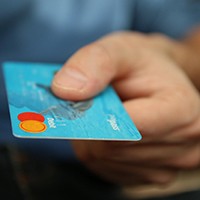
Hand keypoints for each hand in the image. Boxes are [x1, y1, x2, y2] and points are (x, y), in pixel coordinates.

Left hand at [51, 32, 199, 185]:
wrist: (157, 80)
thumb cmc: (142, 65)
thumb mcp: (122, 49)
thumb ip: (96, 63)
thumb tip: (65, 89)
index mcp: (182, 111)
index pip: (126, 126)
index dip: (93, 114)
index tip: (77, 100)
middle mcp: (182, 145)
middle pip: (110, 148)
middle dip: (90, 123)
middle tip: (92, 102)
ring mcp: (166, 167)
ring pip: (103, 160)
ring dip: (92, 136)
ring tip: (106, 114)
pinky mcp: (148, 175)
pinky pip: (105, 168)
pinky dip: (98, 148)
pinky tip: (110, 130)